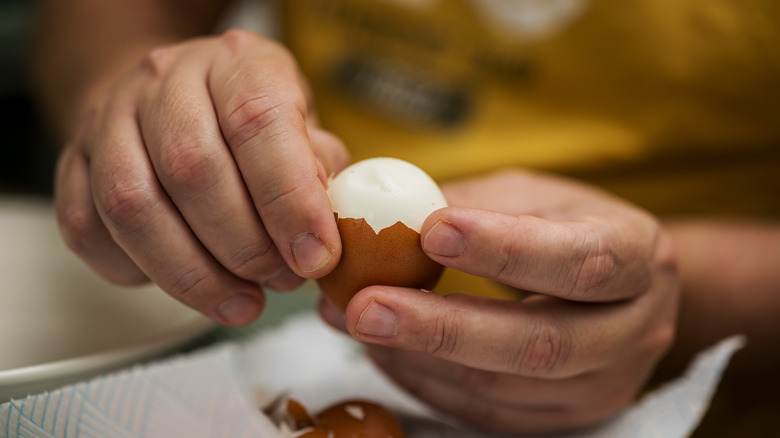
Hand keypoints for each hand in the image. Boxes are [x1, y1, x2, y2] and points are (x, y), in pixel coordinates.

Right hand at [54, 29, 348, 325]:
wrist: (171, 97)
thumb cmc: (249, 121)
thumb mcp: (305, 129)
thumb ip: (320, 173)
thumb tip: (323, 236)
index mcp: (236, 63)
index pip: (257, 122)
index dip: (289, 199)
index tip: (314, 256)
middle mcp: (166, 81)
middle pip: (192, 170)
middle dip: (245, 247)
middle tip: (280, 281)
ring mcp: (109, 120)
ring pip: (134, 207)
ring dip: (194, 274)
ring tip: (241, 302)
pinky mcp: (72, 164)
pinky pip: (88, 230)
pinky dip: (140, 272)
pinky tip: (184, 282)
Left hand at [320, 170, 678, 433]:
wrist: (622, 288)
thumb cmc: (568, 227)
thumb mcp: (534, 196)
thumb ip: (473, 205)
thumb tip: (386, 216)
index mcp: (635, 253)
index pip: (578, 258)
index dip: (505, 249)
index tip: (431, 230)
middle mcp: (634, 328)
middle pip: (542, 342)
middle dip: (446, 328)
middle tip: (367, 305)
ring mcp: (606, 383)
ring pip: (508, 389)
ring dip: (423, 360)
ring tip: (360, 324)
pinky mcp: (568, 417)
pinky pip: (492, 415)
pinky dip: (430, 385)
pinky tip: (389, 353)